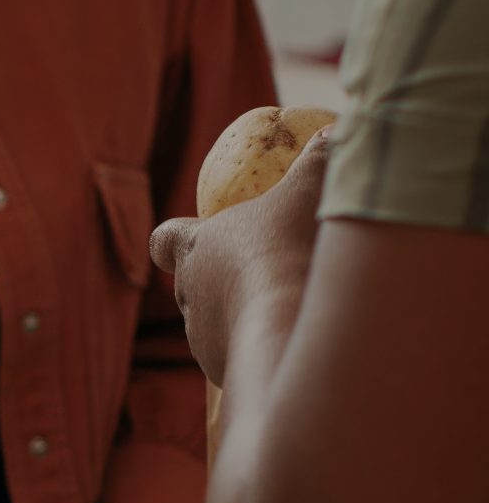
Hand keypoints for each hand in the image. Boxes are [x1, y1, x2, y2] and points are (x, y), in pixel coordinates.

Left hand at [149, 127, 331, 386]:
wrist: (286, 325)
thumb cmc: (290, 247)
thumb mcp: (311, 189)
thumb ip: (322, 158)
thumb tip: (338, 129)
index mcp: (195, 249)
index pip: (164, 241)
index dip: (174, 238)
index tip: (189, 236)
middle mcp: (189, 296)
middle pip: (193, 285)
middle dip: (221, 279)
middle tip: (262, 270)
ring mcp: (201, 339)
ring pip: (219, 325)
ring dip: (245, 316)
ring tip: (287, 308)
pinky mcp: (222, 372)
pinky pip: (241, 357)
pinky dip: (262, 349)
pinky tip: (294, 341)